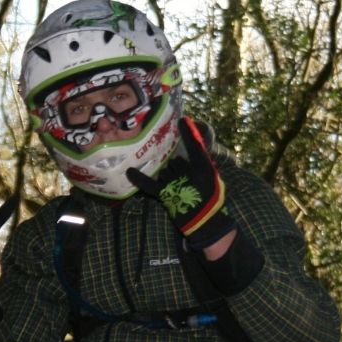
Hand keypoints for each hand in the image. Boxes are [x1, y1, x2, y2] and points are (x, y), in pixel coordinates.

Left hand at [127, 117, 234, 250]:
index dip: (188, 132)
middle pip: (175, 161)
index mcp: (203, 167)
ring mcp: (176, 184)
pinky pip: (149, 184)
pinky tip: (129, 172)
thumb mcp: (213, 176)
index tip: (183, 120)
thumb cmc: (211, 197)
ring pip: (164, 171)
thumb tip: (192, 149)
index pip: (195, 145)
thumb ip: (201, 162)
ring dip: (169, 177)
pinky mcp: (165, 195)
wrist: (206, 221)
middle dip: (178, 169)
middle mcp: (189, 173)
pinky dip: (138, 178)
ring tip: (179, 190)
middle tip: (186, 182)